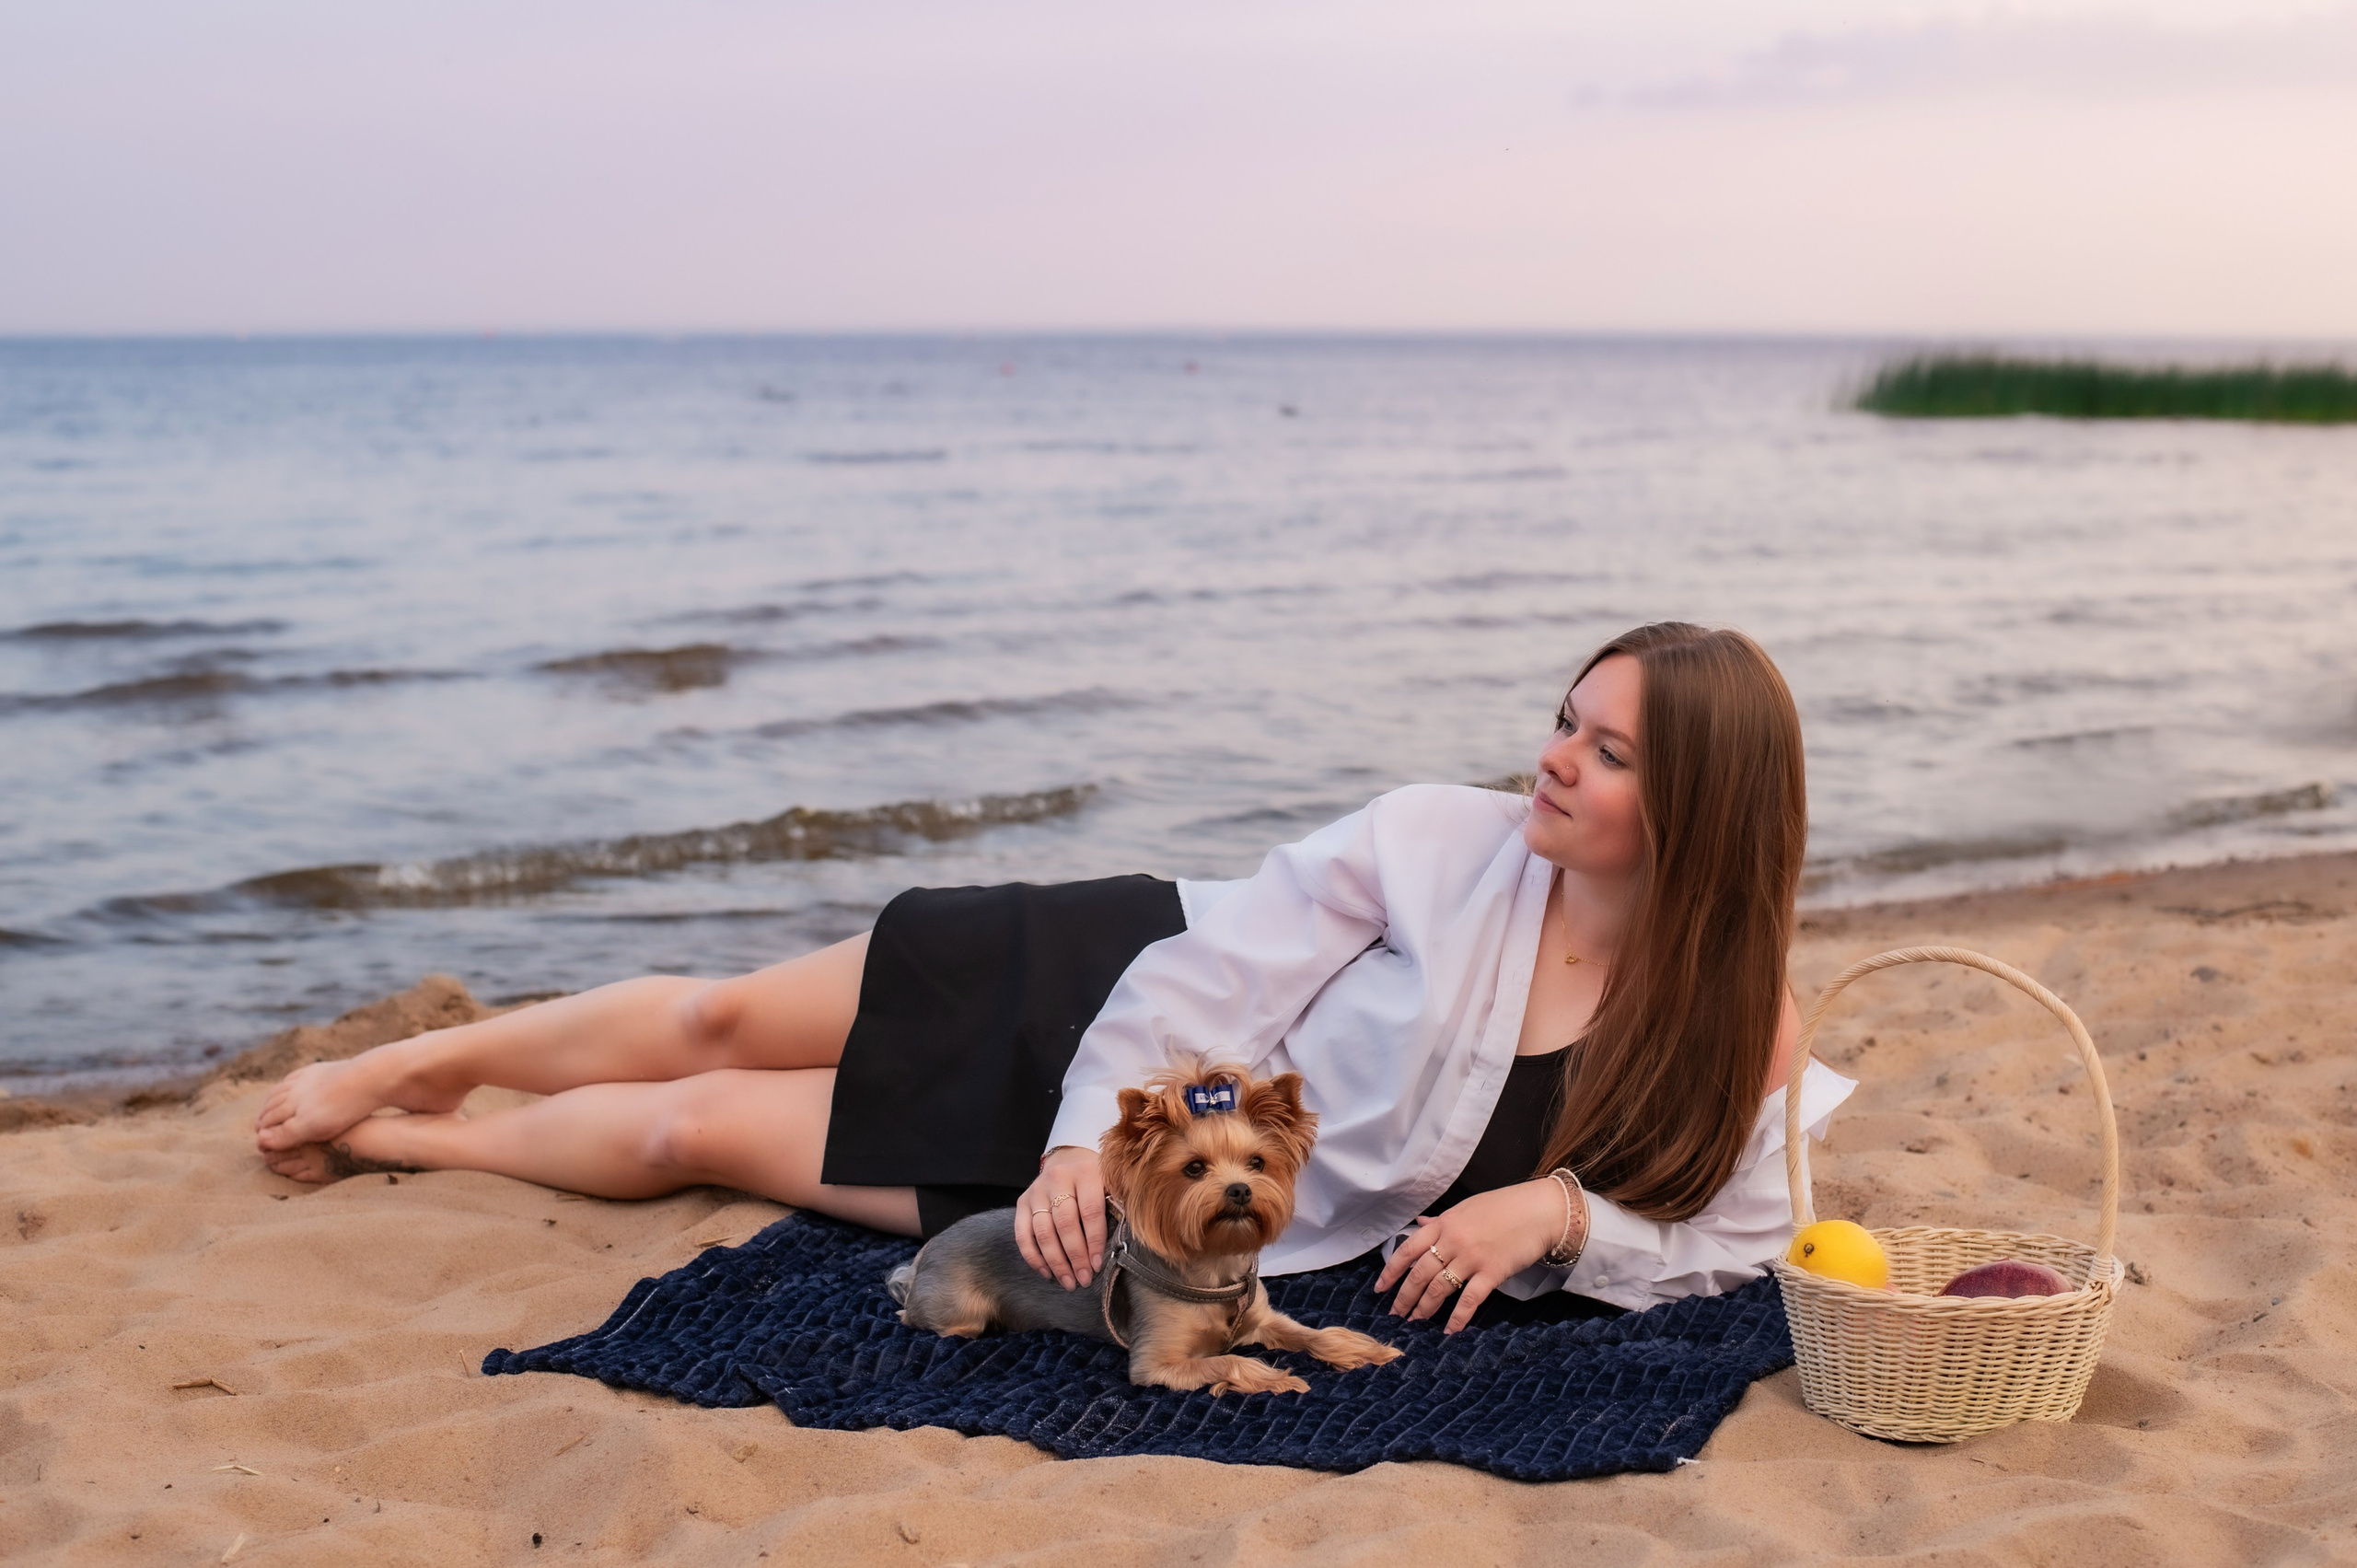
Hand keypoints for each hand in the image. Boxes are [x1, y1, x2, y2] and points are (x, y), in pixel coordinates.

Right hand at [1016, 1145, 1106, 1289]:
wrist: (1068, 1159)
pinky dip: (1033, 1256)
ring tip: (1068, 1282)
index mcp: (1085, 1172)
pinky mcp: (1022, 1202)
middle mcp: (1058, 1179)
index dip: (1094, 1241)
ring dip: (1055, 1261)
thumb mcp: (1111, 1181)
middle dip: (1075, 1256)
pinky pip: (1022, 1234)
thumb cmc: (1096, 1178)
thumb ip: (1119, 1203)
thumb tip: (1125, 1239)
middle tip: (1083, 1279)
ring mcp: (1037, 1191)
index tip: (1097, 1265)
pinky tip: (1046, 1272)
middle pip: (1065, 1224)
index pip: (1090, 1212)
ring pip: (1043, 1231)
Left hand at [1374, 1178, 1570, 1333]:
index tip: (1380, 1289)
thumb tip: (1419, 1224)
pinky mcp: (1493, 1272)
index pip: (1408, 1249)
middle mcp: (1453, 1240)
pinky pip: (1470, 1299)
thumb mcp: (1466, 1208)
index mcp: (1444, 1223)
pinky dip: (1458, 1317)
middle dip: (1405, 1296)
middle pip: (1420, 1273)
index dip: (1391, 1271)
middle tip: (1396, 1314)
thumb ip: (1441, 1220)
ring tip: (1415, 1322)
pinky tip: (1450, 1331)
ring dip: (1425, 1308)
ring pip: (1440, 1288)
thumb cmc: (1504, 1207)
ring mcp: (1472, 1257)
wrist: (1540, 1211)